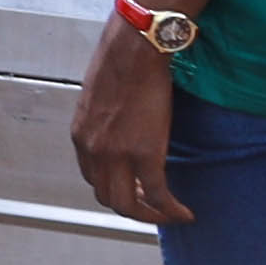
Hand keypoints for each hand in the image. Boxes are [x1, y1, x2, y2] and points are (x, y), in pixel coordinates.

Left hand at [69, 26, 191, 230]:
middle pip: (107, 196)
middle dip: (131, 208)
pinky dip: (171, 210)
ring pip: (128, 205)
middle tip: (152, 209)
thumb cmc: (121, 60)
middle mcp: (92, 150)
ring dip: (150, 216)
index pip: (92, 176)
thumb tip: (121, 123)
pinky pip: (158, 195)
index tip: (133, 190)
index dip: (113, 188)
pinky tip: (184, 213)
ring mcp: (116, 154)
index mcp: (81, 135)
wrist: (135, 48)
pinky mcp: (145, 154)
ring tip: (169, 215)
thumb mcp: (100, 94)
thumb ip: (104, 117)